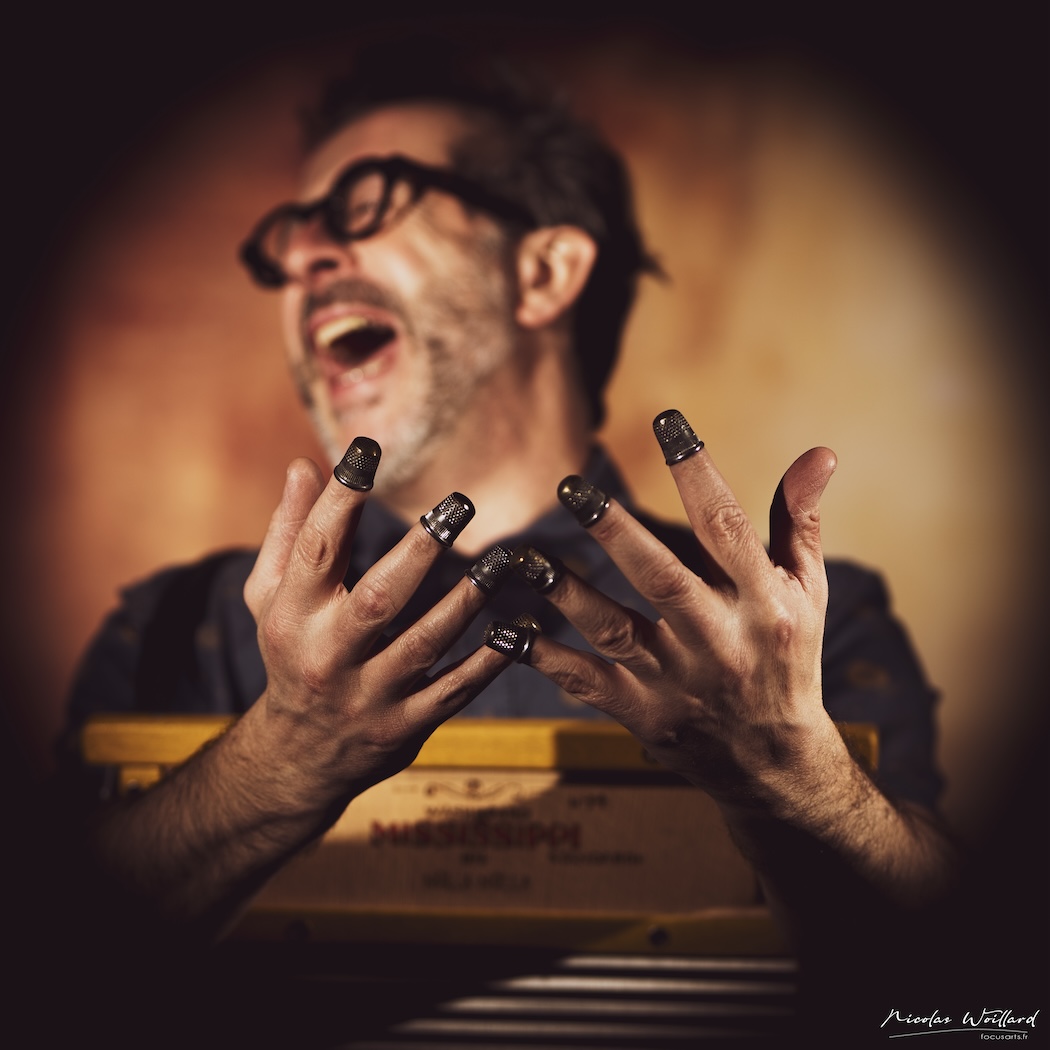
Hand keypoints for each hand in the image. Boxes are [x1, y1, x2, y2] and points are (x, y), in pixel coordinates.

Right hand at [241, 442, 511, 813]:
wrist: (296, 755)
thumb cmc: (291, 652)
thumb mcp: (270, 595)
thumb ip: (289, 531)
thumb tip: (305, 464)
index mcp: (292, 615)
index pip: (317, 549)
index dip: (341, 498)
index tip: (367, 449)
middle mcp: (329, 655)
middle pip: (378, 599)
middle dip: (419, 551)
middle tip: (458, 505)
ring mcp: (369, 695)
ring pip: (425, 644)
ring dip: (468, 601)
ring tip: (505, 559)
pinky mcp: (404, 725)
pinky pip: (453, 689)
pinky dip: (487, 661)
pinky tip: (518, 627)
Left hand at [507, 410, 839, 810]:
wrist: (776, 762)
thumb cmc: (789, 658)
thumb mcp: (807, 591)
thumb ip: (799, 520)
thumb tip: (819, 452)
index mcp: (764, 603)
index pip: (727, 527)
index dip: (697, 471)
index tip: (667, 420)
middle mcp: (720, 640)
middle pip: (661, 578)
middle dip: (615, 532)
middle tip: (572, 489)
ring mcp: (678, 680)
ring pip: (614, 631)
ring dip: (567, 593)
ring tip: (526, 558)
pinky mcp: (644, 713)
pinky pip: (588, 682)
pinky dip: (546, 658)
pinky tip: (507, 629)